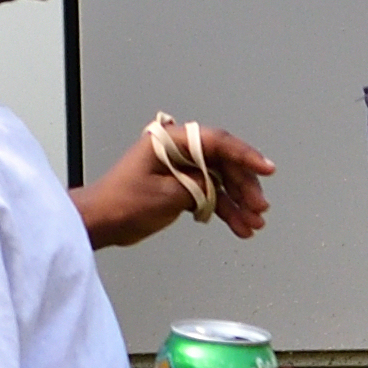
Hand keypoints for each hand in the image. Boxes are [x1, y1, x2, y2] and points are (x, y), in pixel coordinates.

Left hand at [77, 120, 276, 247]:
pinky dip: (224, 210)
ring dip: (238, 203)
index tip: (267, 168)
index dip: (246, 155)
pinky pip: (210, 194)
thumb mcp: (167, 195)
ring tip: (253, 224)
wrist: (101, 221)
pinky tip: (239, 226)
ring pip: (220, 181)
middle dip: (244, 186)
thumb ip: (198, 187)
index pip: (217, 141)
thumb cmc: (122, 202)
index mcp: (170, 141)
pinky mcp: (180, 186)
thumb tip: (218, 188)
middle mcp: (178, 150)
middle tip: (258, 208)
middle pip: (224, 162)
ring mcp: (180, 168)